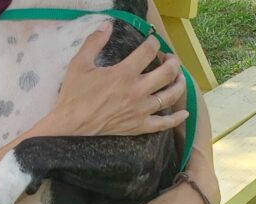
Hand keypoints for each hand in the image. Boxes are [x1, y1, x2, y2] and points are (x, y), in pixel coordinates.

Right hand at [41, 22, 187, 136]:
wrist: (70, 125)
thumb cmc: (74, 95)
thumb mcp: (79, 64)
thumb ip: (94, 42)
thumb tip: (106, 25)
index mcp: (124, 74)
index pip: (148, 52)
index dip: (153, 43)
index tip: (152, 42)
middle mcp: (137, 91)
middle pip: (167, 73)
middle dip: (172, 61)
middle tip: (169, 58)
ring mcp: (141, 110)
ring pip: (171, 95)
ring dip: (179, 83)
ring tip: (178, 77)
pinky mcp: (139, 126)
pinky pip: (164, 123)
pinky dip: (176, 119)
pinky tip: (184, 114)